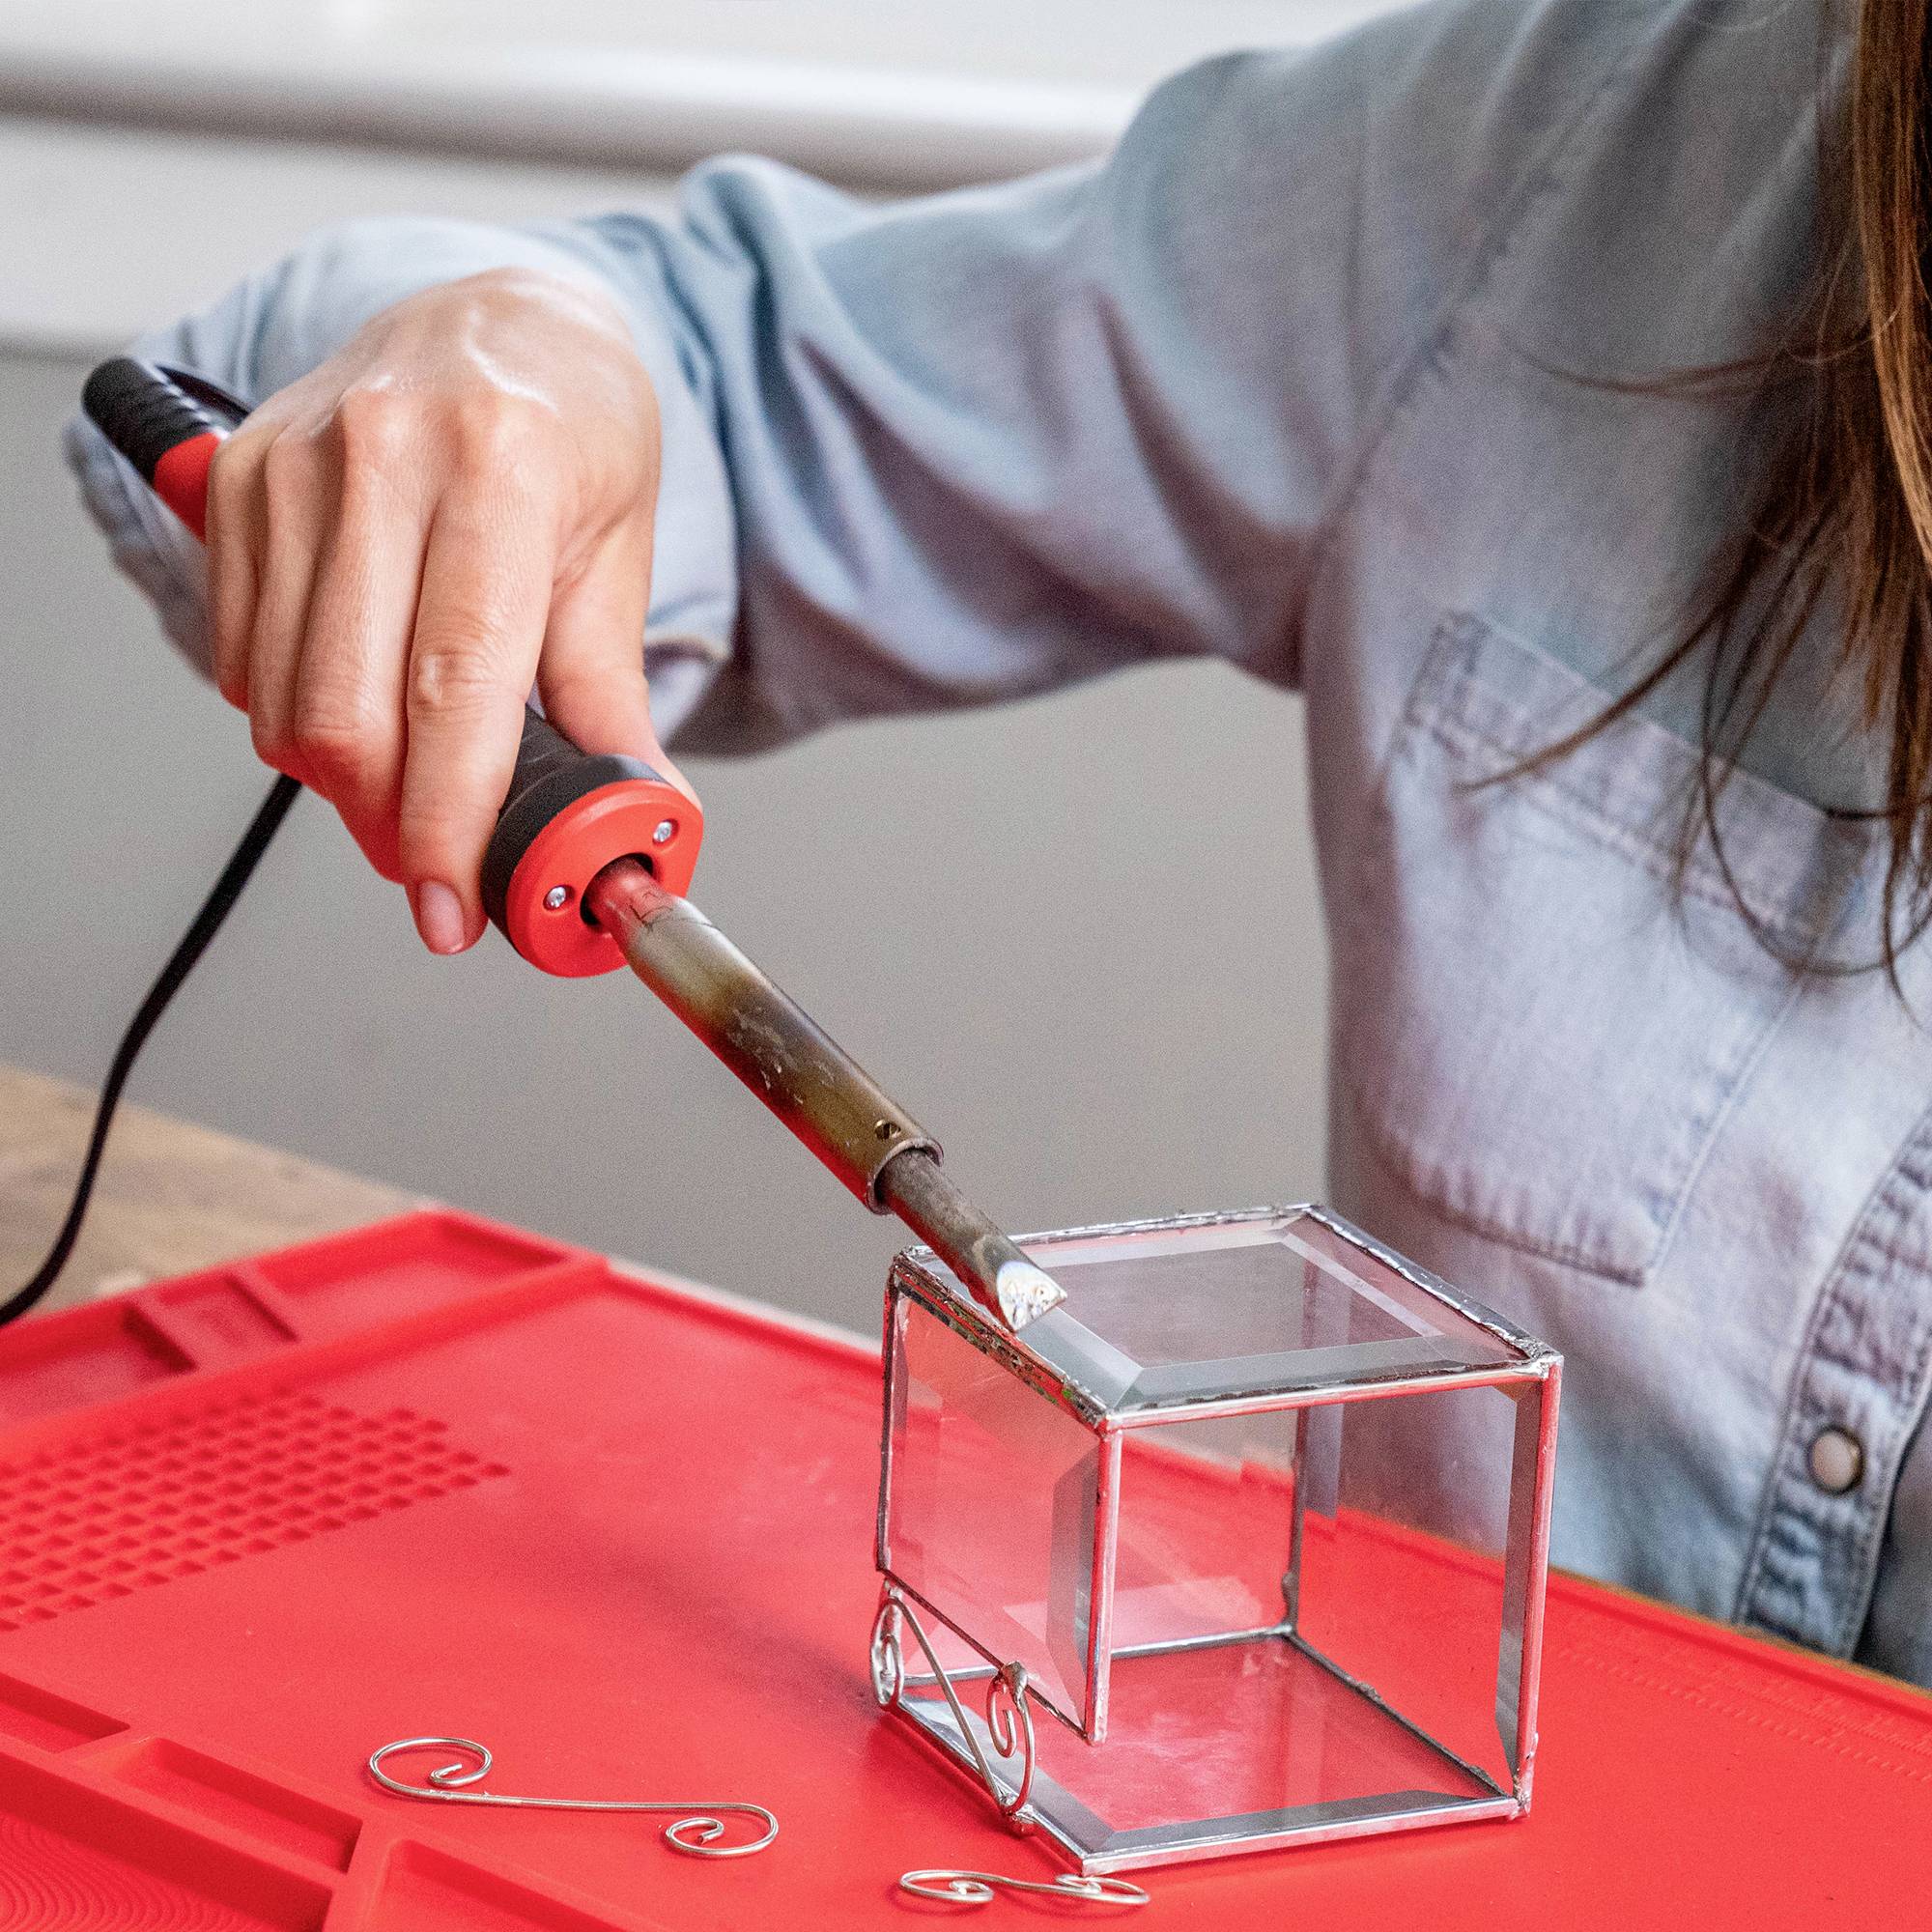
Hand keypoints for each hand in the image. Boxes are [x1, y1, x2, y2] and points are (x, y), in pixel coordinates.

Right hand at [203, 267, 690, 953]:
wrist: (504, 321)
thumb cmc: (573, 434)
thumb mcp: (618, 557)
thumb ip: (612, 702)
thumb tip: (636, 823)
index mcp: (501, 472)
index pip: (454, 688)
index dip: (447, 822)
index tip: (454, 906)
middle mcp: (383, 455)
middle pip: (348, 711)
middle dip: (388, 825)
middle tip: (435, 868)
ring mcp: (296, 464)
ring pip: (284, 698)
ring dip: (340, 784)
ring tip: (408, 787)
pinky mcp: (239, 483)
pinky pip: (244, 655)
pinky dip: (294, 719)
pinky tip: (358, 706)